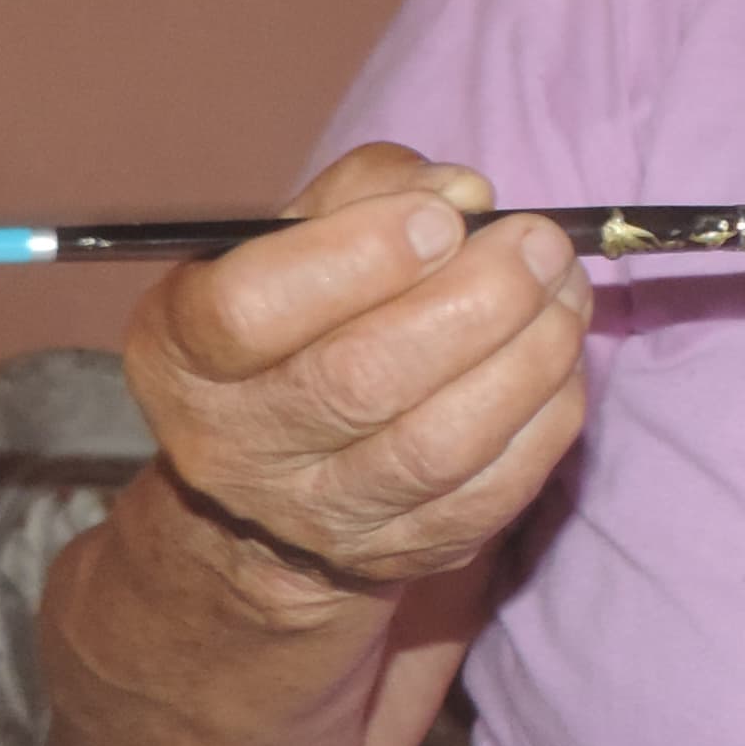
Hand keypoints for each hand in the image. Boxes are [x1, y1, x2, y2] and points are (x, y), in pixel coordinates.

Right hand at [120, 142, 593, 601]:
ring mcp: (317, 516)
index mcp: (181, 351)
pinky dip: (545, 416)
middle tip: (537, 242)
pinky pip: (493, 493)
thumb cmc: (291, 323)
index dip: (358, 255)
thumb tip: (462, 194)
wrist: (271, 484)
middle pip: (359, 381)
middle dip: (474, 300)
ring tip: (563, 289)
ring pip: (438, 447)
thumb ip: (365, 191)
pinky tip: (559, 356)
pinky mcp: (400, 554)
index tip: (442, 217)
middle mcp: (235, 447)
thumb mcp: (285, 241)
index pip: (250, 310)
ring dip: (527, 357)